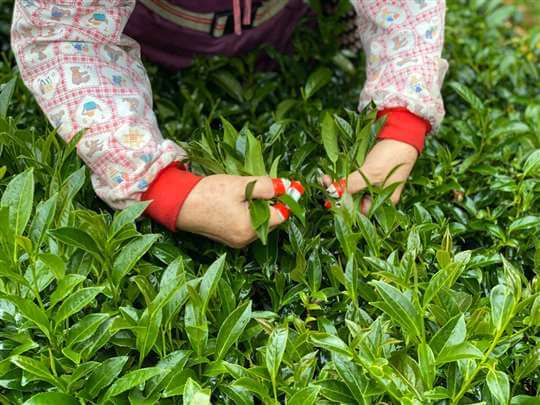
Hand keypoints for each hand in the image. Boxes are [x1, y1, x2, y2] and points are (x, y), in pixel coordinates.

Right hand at [176, 175, 294, 247]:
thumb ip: (268, 186)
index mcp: (250, 228)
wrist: (178, 203)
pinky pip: (248, 225)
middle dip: (272, 203)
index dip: (287, 200)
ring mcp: (237, 241)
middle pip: (272, 221)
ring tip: (247, 192)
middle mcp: (246, 239)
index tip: (290, 186)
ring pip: (260, 223)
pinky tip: (239, 201)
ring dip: (260, 208)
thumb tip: (288, 187)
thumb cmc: (208, 193)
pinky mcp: (229, 238)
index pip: (282, 215)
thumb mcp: (241, 185)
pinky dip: (249, 213)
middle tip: (265, 185)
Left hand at [323, 139, 418, 212]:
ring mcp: (372, 183)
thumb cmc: (393, 156)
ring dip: (337, 184)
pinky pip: (351, 178)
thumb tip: (334, 192)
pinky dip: (342, 176)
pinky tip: (332, 173)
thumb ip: (353, 184)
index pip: (360, 211)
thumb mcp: (372, 172)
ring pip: (351, 189)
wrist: (402, 133)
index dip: (343, 206)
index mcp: (384, 200)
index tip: (329, 198)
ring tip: (325, 177)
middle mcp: (378, 194)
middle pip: (353, 200)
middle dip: (337, 193)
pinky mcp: (367, 171)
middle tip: (324, 182)